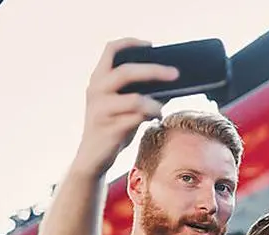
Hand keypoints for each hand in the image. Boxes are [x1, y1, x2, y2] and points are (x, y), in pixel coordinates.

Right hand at [73, 38, 178, 176]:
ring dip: (155, 103)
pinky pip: (137, 118)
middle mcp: (96, 90)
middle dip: (154, 71)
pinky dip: (151, 116)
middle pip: (126, 71)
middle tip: (175, 74)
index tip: (151, 44)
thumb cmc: (113, 127)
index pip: (110, 50)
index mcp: (98, 79)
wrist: (93, 157)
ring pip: (135, 99)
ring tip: (161, 108)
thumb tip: (172, 82)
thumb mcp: (124, 105)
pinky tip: (155, 119)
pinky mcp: (109, 128)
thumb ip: (140, 92)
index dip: (130, 43)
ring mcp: (101, 109)